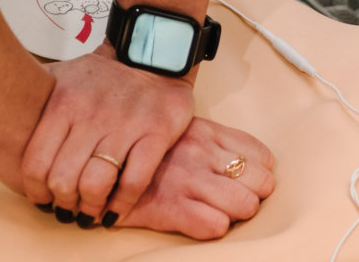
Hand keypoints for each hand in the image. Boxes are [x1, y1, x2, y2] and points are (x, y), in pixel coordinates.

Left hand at [21, 45, 197, 229]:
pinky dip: (122, 204)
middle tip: (68, 210)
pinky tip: (115, 211)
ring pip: (96, 185)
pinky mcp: (156, 132)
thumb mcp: (63, 77)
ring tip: (90, 213)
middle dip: (64, 204)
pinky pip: (134, 182)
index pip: (36, 163)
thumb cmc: (104, 76)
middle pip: (63, 180)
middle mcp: (91, 114)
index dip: (35, 191)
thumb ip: (36, 101)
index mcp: (63, 102)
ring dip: (90, 208)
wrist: (155, 55)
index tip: (42, 199)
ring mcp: (124, 124)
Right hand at [111, 118, 276, 237]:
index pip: (262, 156)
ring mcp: (187, 180)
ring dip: (237, 213)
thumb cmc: (142, 150)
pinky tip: (202, 222)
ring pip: (246, 205)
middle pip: (263, 183)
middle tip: (235, 200)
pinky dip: (214, 228)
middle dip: (253, 195)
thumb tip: (246, 163)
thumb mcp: (180, 130)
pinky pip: (214, 225)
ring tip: (220, 212)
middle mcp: (202, 153)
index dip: (259, 173)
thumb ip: (212, 140)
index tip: (245, 181)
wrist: (96, 163)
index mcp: (207, 132)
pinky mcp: (169, 207)